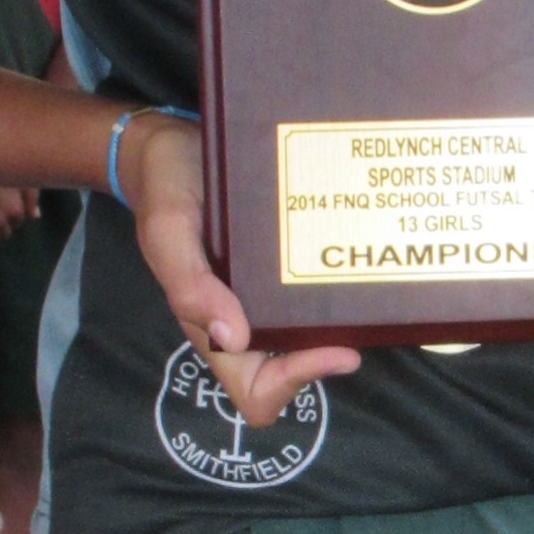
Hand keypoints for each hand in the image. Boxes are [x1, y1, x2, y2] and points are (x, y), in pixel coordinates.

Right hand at [120, 111, 358, 429]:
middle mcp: (243, 315)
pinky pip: (310, 288)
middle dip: (327, 355)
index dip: (295, 384)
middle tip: (362, 318)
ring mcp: (262, 291)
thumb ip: (189, 284)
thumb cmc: (164, 188)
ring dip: (338, 324)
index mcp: (212, 324)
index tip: (336, 351)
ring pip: (307, 331)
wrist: (169, 143)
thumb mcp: (167, 230)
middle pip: (291, 368)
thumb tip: (234, 339)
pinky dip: (336, 285)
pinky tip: (355, 257)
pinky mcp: (279, 261)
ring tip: (369, 287)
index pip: (256, 390)